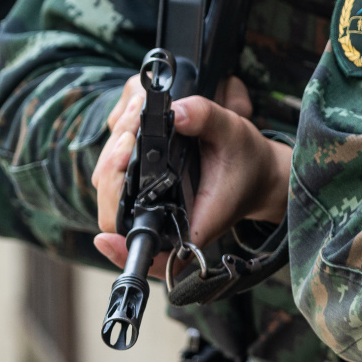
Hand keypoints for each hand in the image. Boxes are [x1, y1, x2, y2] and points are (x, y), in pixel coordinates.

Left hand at [92, 74, 287, 273]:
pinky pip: (114, 173)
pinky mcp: (142, 188)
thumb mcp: (235, 134)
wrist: (256, 170)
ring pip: (109, 186)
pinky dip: (117, 147)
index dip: (121, 250)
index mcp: (189, 221)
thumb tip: (175, 111)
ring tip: (135, 113)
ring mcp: (149, 203)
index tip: (104, 240)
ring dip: (113, 150)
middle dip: (114, 165)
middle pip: (115, 208)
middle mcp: (163, 218)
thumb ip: (207, 119)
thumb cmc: (246, 161)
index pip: (148, 247)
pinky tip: (132, 121)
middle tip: (132, 128)